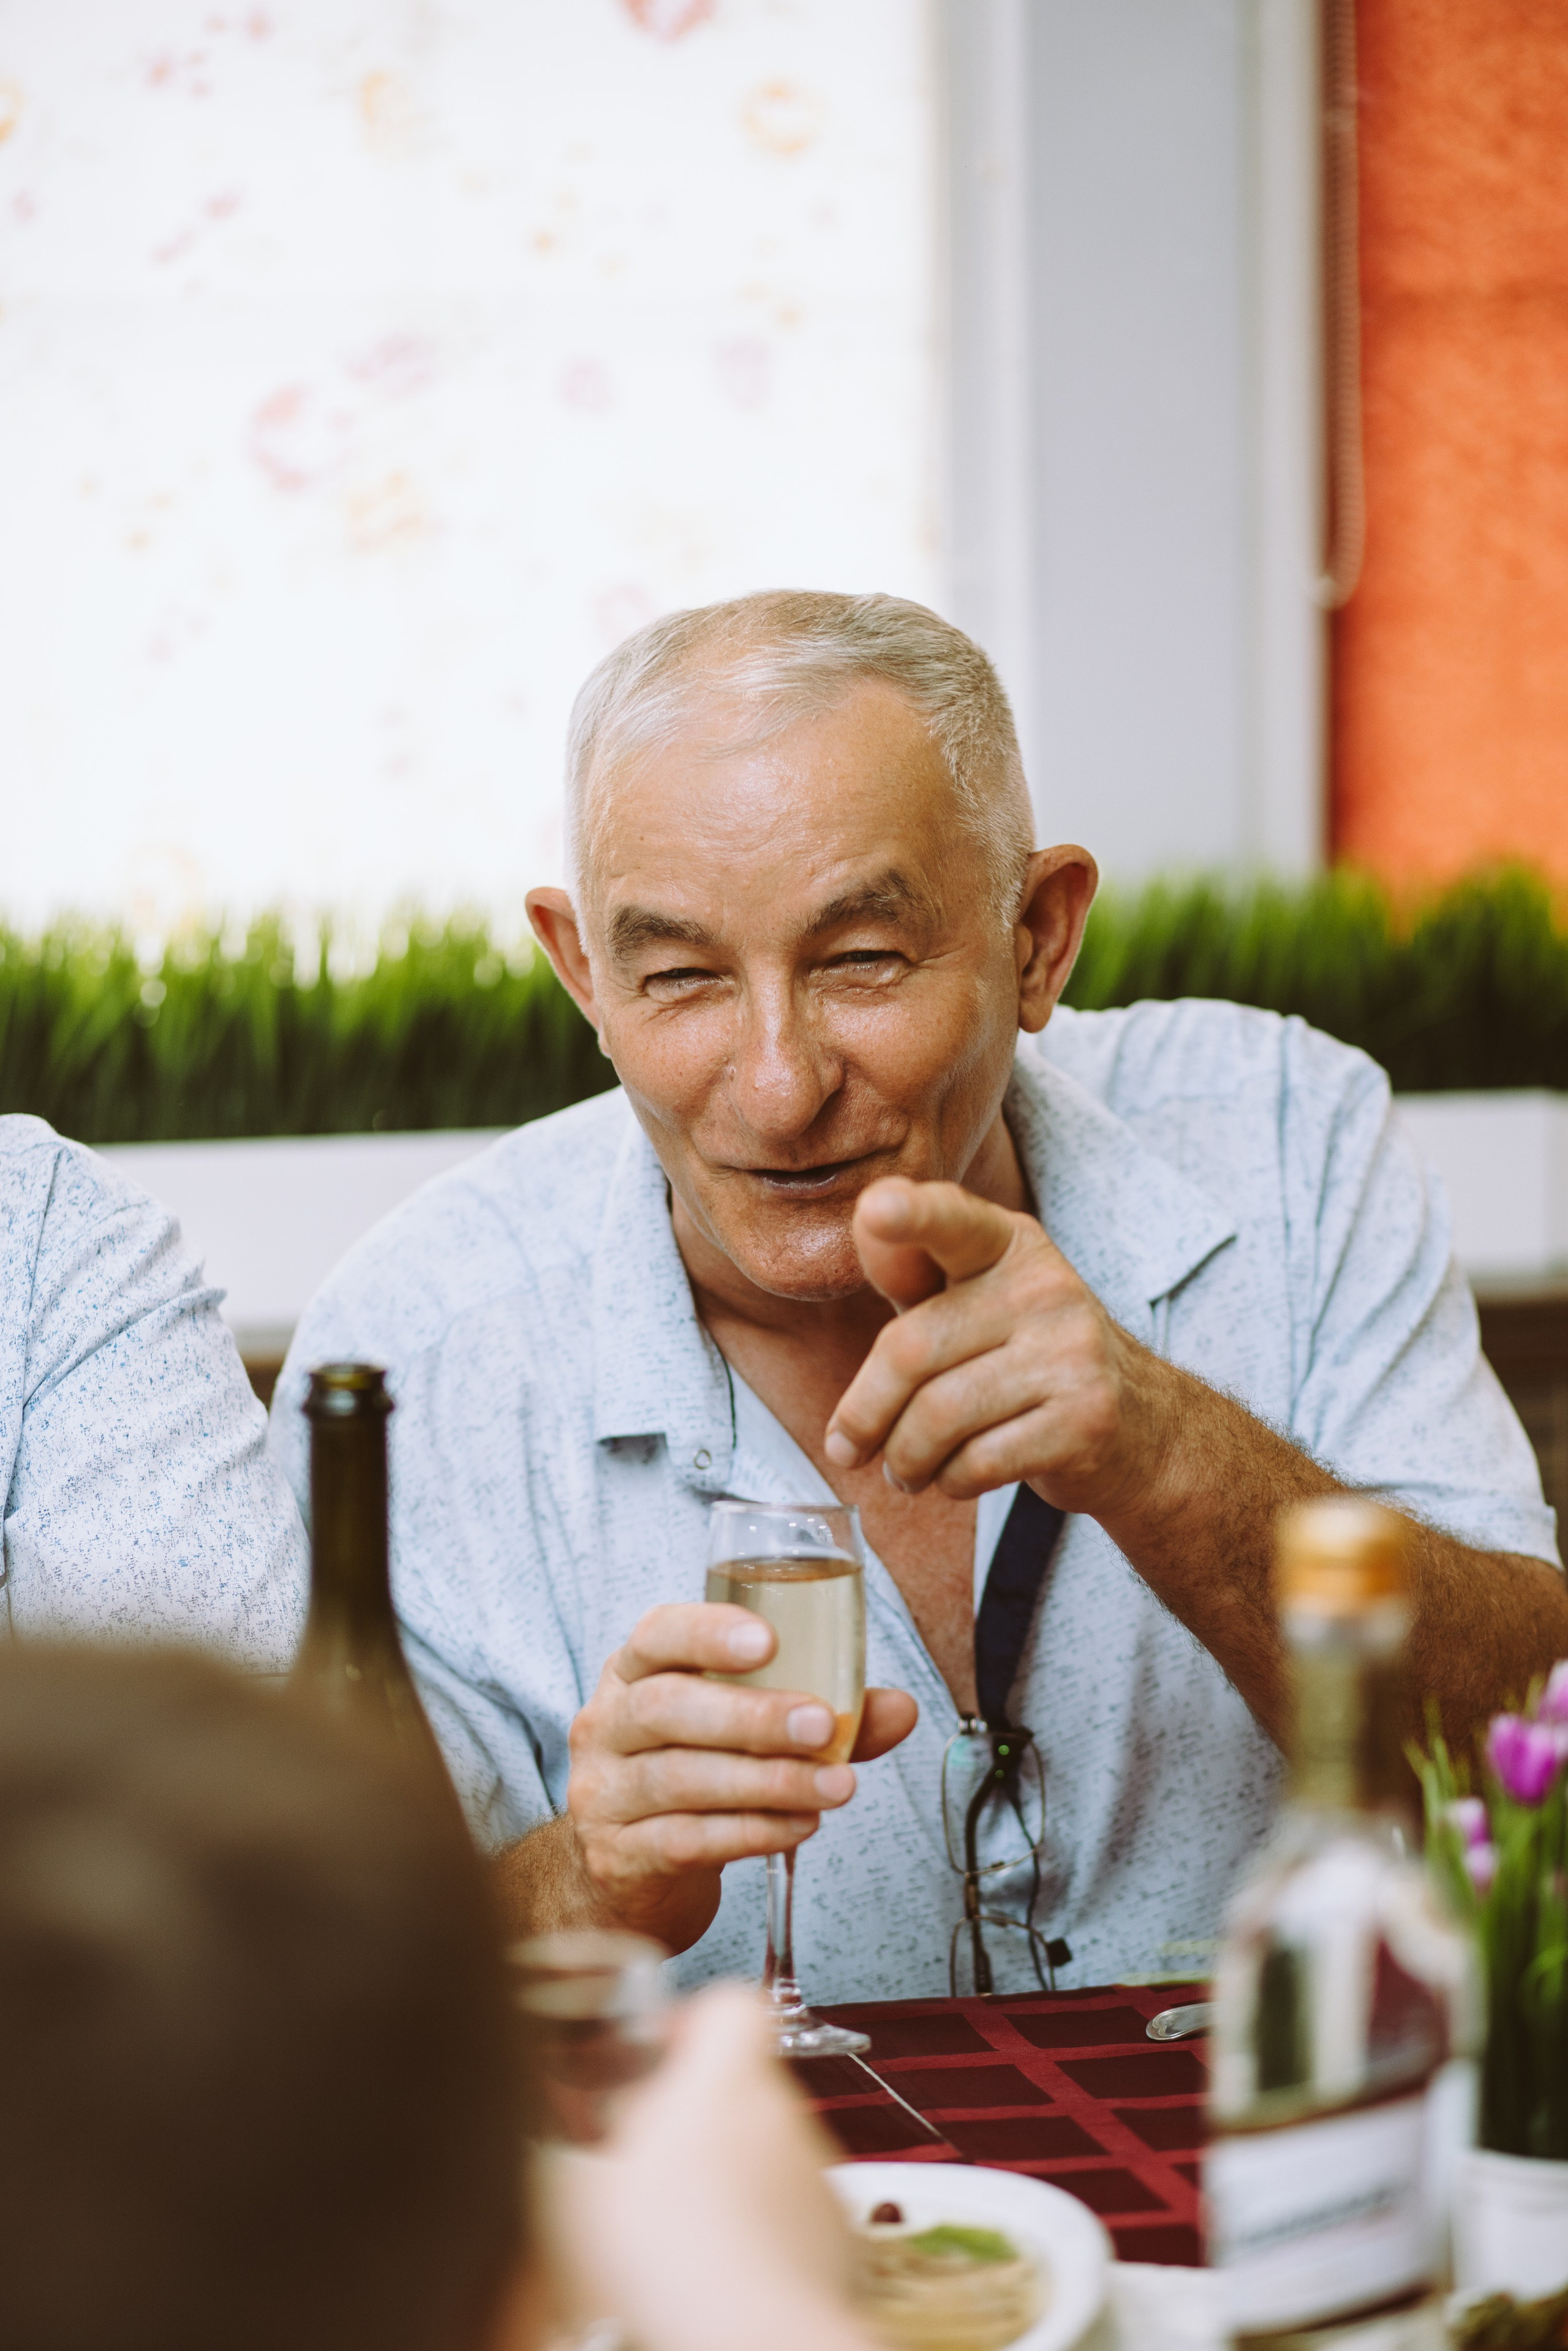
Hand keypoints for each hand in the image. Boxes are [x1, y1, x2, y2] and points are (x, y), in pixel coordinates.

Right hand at [545, 1985, 871, 2350]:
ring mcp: (814, 2172)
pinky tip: (716, 2265)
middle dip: (694, 2112)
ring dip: (725, 2169)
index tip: (655, 2055)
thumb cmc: (671, 2266)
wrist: (758, 2340)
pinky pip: (789, 2204)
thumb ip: (561, 2153)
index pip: (731, 2004)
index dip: (692, 2018)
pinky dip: (757, 2222)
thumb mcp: (579, 2198)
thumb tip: (548, 2143)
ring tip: (675, 2226)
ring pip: (764, 2144)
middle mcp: (781, 2114)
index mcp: (724, 2083)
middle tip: (647, 2159)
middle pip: (740, 2079)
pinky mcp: (834, 2231)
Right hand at [566, 1603, 917, 1952]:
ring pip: (679, 1778)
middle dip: (752, 1716)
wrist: (628, 1872)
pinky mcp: (618, 1857)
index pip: (657, 1634)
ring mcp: (603, 1793)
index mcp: (633, 1672)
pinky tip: (800, 1826)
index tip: (769, 1640)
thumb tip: (903, 1708)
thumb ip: (821, 1714)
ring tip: (836, 1787)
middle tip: (823, 1726)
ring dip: (768, 1782)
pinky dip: (751, 1832)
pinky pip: (684, 1841)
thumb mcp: (743, 1732)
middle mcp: (606, 1724)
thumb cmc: (695, 1773)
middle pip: (666, 1708)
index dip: (707, 1632)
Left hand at [823, 1175, 1178, 1516]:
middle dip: (865, 1413)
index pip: (953, 1221)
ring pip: (938, 1416)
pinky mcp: (1086, 1420)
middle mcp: (1044, 1287)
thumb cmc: (1025, 1356)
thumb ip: (913, 1271)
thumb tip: (865, 1224)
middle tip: (849, 1448)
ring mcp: (1072, 1352)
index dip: (913, 1214)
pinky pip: (978, 1462)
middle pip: (911, 1349)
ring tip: (906, 1469)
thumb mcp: (971, 1301)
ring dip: (905, 1458)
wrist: (1139, 1424)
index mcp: (1006, 1245)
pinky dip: (949, 1481)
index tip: (877, 1206)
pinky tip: (954, 1477)